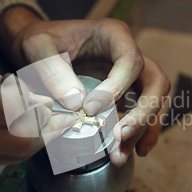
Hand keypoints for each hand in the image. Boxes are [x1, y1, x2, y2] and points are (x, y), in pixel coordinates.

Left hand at [0, 7, 170, 165]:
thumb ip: (52, 69)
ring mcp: (130, 76)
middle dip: (143, 113)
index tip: (90, 108)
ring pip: (152, 101)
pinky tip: (136, 152)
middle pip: (155, 82)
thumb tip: (77, 103)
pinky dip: (143, 133)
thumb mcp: (36, 46)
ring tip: (118, 156)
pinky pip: (144, 113)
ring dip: (140, 131)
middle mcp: (128, 54)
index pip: (131, 60)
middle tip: (119, 136)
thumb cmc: (40, 41)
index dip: (117, 86)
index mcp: (113, 35)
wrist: (37, 48)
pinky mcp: (126, 94)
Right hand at [0, 57, 72, 191]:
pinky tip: (1, 137)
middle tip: (55, 119)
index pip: (10, 109)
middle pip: (20, 141)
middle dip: (47, 130)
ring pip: (13, 157)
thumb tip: (28, 94)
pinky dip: (6, 150)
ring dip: (33, 141)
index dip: (39, 109)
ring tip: (37, 126)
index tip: (50, 104)